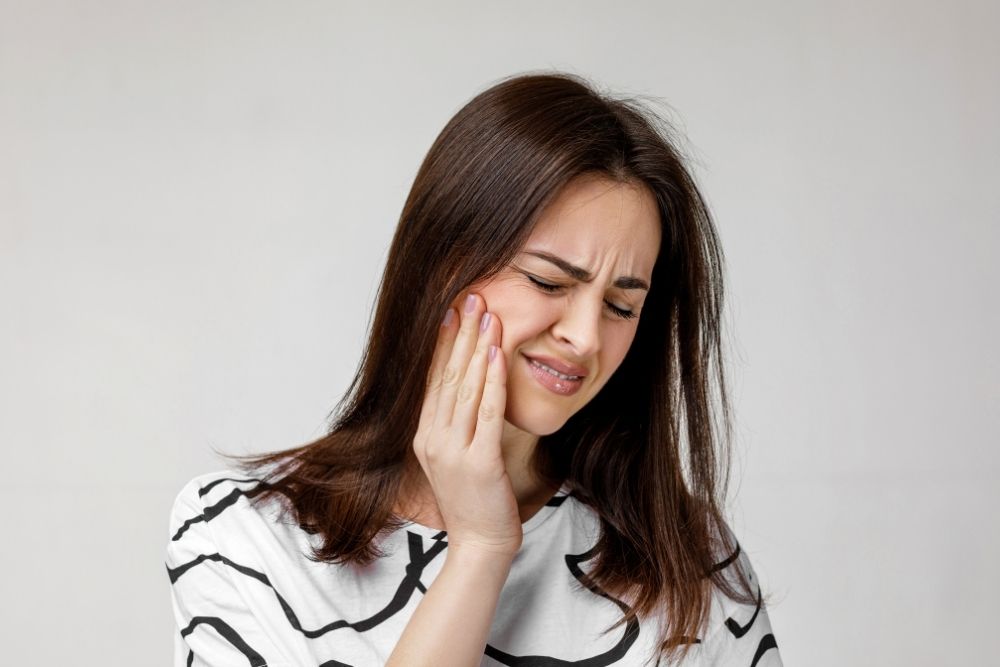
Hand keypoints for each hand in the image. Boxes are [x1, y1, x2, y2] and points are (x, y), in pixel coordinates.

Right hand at [411, 291, 521, 556]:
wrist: (480, 544)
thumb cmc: (473, 499)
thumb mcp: (453, 456)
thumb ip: (452, 422)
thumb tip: (462, 385)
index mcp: (424, 434)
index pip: (433, 378)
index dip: (442, 342)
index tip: (451, 309)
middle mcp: (432, 438)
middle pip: (447, 376)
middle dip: (460, 334)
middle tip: (471, 297)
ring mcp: (453, 450)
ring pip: (466, 388)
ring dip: (477, 348)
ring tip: (487, 314)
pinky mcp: (479, 462)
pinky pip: (488, 413)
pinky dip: (493, 381)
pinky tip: (499, 355)